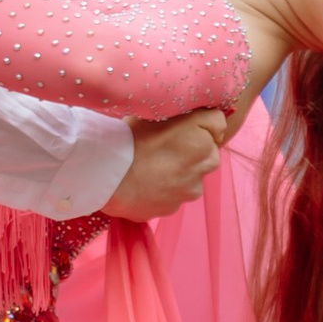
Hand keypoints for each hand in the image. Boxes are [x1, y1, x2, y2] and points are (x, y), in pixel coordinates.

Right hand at [108, 107, 232, 220]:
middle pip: (210, 152)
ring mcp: (192, 189)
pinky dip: (168, 189)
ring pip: (194, 176)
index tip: (183, 124)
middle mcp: (204, 163)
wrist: (105, 177)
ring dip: (182, 171)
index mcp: (200, 135)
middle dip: (194, 149)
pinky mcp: (176, 207)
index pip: (217, 122)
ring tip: (153, 166)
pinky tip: (148, 183)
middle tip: (165, 146)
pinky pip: (177, 195)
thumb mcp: (152, 113)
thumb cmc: (126, 139)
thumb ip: (178, 114)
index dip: (200, 122)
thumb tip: (187, 115)